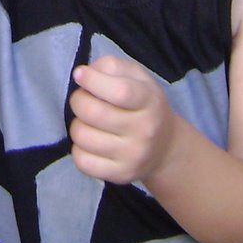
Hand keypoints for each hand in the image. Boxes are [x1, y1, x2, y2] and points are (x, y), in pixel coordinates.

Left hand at [67, 55, 175, 185]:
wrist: (165, 146)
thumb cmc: (143, 104)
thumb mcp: (136, 76)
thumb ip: (110, 67)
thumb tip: (84, 75)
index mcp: (149, 101)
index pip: (120, 91)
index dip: (93, 81)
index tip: (80, 75)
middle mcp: (145, 130)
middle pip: (93, 113)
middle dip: (78, 100)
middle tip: (83, 98)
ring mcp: (133, 156)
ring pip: (83, 137)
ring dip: (77, 124)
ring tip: (88, 122)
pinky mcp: (121, 175)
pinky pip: (82, 161)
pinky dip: (78, 149)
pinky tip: (89, 142)